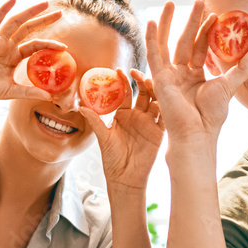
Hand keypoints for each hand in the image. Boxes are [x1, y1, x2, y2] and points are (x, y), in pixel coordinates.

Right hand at [0, 0, 66, 104]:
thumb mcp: (10, 92)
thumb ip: (29, 92)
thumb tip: (50, 97)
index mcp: (13, 57)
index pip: (35, 46)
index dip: (49, 44)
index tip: (64, 47)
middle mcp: (7, 46)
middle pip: (29, 29)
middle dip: (44, 20)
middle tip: (60, 13)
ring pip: (16, 22)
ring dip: (30, 12)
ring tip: (44, 4)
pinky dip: (3, 9)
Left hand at [80, 70, 164, 191]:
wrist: (125, 178)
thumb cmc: (112, 159)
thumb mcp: (102, 138)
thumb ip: (95, 121)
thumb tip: (81, 106)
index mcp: (123, 114)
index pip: (126, 92)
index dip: (124, 80)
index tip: (119, 70)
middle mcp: (137, 116)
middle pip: (143, 92)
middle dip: (142, 80)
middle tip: (136, 72)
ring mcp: (149, 123)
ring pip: (156, 101)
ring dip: (155, 90)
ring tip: (150, 82)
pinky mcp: (159, 132)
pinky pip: (164, 117)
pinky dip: (166, 106)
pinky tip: (164, 97)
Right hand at [145, 0, 247, 148]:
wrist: (198, 132)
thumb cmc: (212, 116)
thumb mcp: (229, 86)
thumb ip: (241, 68)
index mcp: (195, 77)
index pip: (200, 48)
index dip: (207, 31)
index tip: (215, 14)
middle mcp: (180, 74)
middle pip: (185, 41)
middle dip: (191, 21)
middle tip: (199, 1)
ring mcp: (168, 76)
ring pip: (167, 43)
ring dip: (169, 23)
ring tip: (171, 2)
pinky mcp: (159, 79)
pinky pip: (154, 55)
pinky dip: (152, 38)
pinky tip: (152, 21)